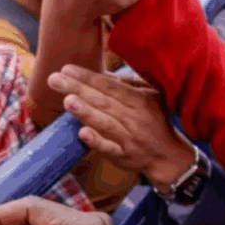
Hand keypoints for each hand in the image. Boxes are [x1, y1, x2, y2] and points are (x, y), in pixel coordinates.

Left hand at [47, 66, 195, 191]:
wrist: (169, 155)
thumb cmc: (156, 121)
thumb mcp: (152, 97)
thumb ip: (129, 85)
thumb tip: (103, 75)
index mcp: (140, 100)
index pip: (111, 86)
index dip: (89, 77)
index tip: (67, 69)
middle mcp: (135, 117)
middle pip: (104, 101)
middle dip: (78, 89)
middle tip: (54, 79)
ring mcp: (129, 137)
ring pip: (105, 122)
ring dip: (86, 112)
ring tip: (67, 100)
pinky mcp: (124, 155)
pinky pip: (109, 148)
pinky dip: (97, 141)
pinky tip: (82, 133)